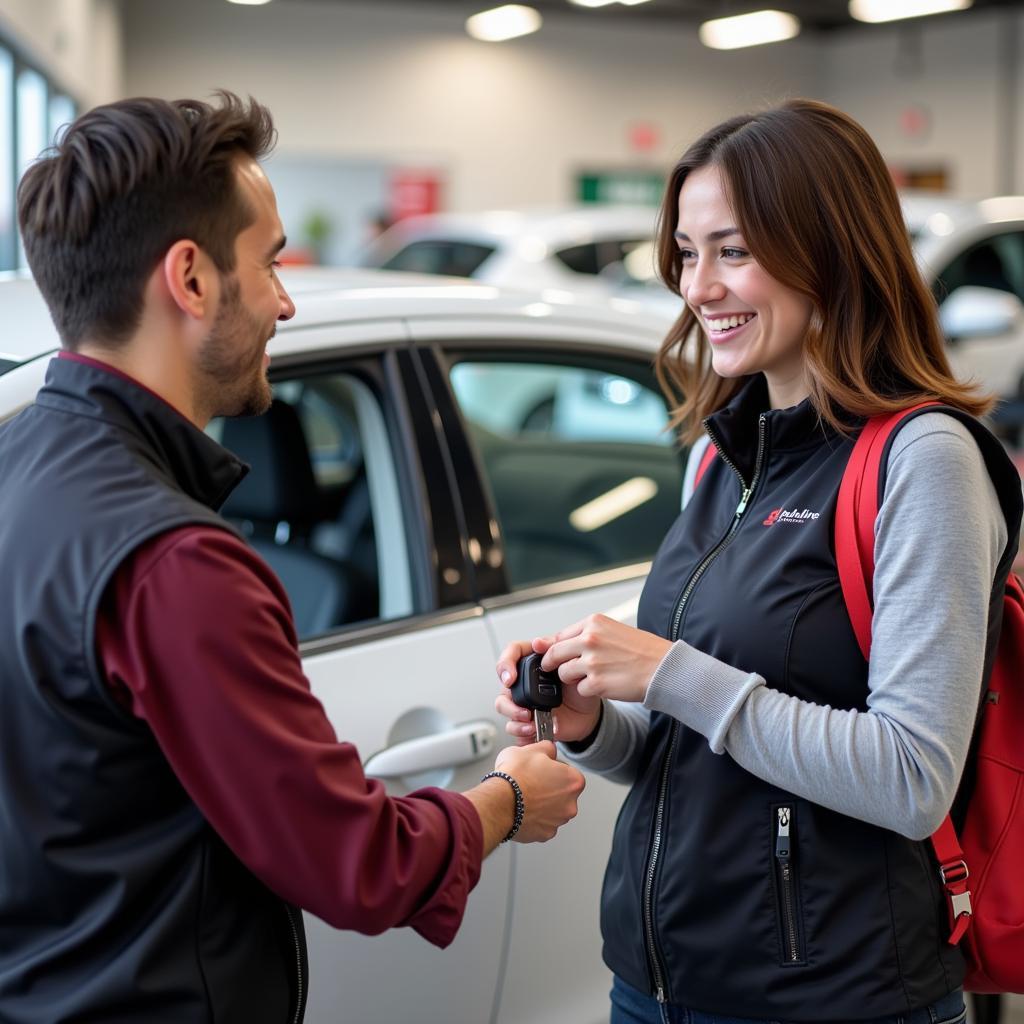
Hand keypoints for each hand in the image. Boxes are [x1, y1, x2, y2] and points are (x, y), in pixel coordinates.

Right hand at [495, 639, 601, 744]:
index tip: (510, 678)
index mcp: (532, 661)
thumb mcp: (572, 663)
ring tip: (531, 724)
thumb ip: (555, 651)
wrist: (588, 711)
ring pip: (504, 707)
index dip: (505, 664)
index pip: (510, 654)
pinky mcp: (526, 719)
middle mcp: (523, 680)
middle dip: (508, 702)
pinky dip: (522, 733)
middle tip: (523, 710)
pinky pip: (513, 727)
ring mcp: (522, 700)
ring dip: (514, 718)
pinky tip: (535, 732)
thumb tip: (538, 642)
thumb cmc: (579, 683)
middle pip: (502, 686)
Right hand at [495, 742, 584, 842]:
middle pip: (561, 792)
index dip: (552, 768)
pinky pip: (540, 823)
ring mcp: (557, 821)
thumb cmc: (515, 776)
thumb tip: (549, 749)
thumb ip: (547, 748)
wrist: (498, 801)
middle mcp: (570, 804)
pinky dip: (532, 818)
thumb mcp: (532, 748)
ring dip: (541, 804)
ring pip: (551, 809)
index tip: (541, 768)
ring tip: (523, 795)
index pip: (567, 771)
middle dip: (548, 788)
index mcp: (573, 781)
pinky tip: (521, 809)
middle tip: (530, 781)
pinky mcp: (544, 834)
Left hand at [540, 614, 672, 703]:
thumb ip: (582, 636)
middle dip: (553, 665)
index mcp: (594, 623)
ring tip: (593, 676)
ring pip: (564, 673)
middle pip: (554, 654)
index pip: (559, 636)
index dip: (553, 649)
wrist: (665, 668)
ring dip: (574, 679)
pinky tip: (604, 685)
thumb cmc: (643, 651)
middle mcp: (590, 639)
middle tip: (558, 672)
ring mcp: (592, 661)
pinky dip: (589, 690)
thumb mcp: (612, 632)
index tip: (551, 657)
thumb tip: (544, 642)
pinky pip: (579, 689)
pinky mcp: (597, 682)